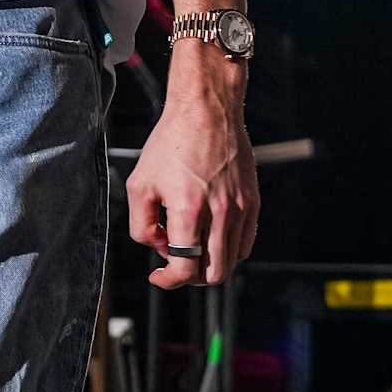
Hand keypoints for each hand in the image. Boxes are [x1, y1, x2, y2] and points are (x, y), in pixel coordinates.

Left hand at [126, 77, 258, 288]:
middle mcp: (219, 213)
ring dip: (209, 263)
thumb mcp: (139, 184)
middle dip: (190, 277)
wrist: (206, 111)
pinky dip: (228, 249)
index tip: (158, 275)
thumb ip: (141, 225)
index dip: (168, 280)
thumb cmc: (170, 143)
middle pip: (213, 274)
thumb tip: (159, 247)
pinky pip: (245, 242)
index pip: (185, 268)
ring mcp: (240, 208)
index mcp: (188, 210)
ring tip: (192, 244)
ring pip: (231, 261)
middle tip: (175, 262)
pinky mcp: (252, 201)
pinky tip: (211, 235)